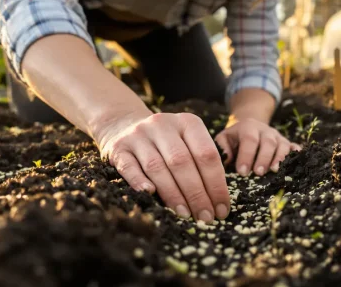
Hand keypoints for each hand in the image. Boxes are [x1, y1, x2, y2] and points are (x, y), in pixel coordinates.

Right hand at [96, 110, 230, 222]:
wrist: (125, 126)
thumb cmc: (167, 144)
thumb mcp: (188, 142)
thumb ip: (202, 164)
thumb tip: (218, 202)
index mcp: (187, 122)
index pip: (206, 154)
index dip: (216, 184)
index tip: (222, 209)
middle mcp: (163, 124)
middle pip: (182, 162)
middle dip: (196, 194)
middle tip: (205, 217)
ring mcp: (139, 135)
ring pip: (157, 167)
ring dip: (173, 194)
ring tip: (185, 214)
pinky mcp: (119, 147)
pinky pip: (129, 167)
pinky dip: (139, 182)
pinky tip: (150, 195)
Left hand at [214, 118, 300, 176]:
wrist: (250, 127)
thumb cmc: (234, 138)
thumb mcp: (224, 138)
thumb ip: (222, 147)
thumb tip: (226, 159)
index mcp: (249, 127)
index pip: (249, 140)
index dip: (247, 155)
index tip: (242, 172)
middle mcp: (265, 130)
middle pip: (268, 142)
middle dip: (264, 158)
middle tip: (258, 173)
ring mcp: (278, 136)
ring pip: (282, 145)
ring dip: (279, 158)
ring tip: (274, 170)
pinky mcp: (286, 143)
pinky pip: (294, 147)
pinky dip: (296, 154)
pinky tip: (296, 163)